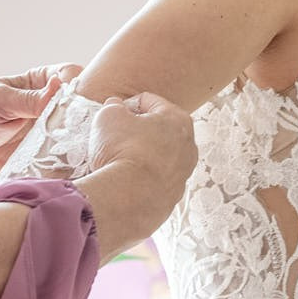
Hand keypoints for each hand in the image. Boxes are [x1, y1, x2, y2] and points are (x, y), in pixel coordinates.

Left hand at [0, 64, 83, 187]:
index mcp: (37, 83)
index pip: (68, 75)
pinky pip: (64, 161)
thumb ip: (28, 98)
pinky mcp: (43, 161)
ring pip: (77, 136)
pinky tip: (70, 165)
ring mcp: (48, 136)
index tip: (75, 97)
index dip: (78, 83)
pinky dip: (70, 164)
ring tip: (72, 148)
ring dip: (79, 141)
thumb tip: (59, 86)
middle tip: (77, 126)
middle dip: (83, 115)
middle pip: (79, 107)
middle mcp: (48, 108)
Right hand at [84, 92, 197, 246]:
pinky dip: (142, 179)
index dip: (126, 106)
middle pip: (157, 130)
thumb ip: (114, 106)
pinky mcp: (174, 196)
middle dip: (136, 132)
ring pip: (158, 157)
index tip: (114, 118)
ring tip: (119, 161)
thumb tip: (116, 107)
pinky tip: (126, 181)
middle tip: (115, 139)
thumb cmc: (122, 150)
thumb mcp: (109, 115)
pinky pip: (155, 181)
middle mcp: (188, 145)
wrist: (128, 196)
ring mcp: (184, 173)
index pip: (148, 101)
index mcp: (178, 118)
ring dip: (140, 156)